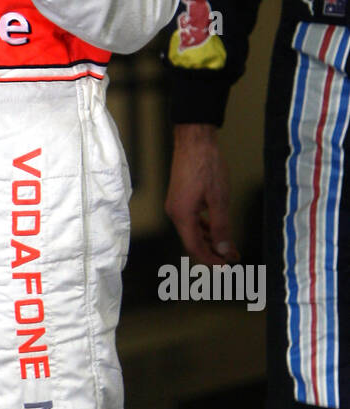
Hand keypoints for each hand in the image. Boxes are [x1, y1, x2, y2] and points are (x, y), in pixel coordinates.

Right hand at [164, 124, 238, 264]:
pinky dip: (204, 228)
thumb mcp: (219, 198)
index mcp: (182, 215)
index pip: (195, 247)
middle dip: (213, 252)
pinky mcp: (179, 198)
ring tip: (229, 246)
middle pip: (192, 241)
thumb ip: (221, 227)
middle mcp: (175, 212)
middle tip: (233, 258)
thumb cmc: (206, 166)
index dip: (211, 260)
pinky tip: (216, 229)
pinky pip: (191, 221)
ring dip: (209, 241)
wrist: (193, 141)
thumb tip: (224, 250)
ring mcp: (175, 205)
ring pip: (192, 231)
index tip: (226, 267)